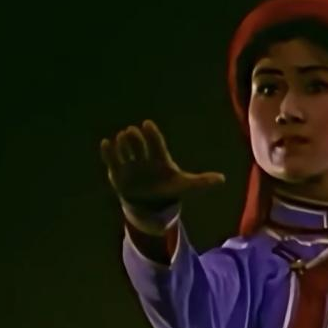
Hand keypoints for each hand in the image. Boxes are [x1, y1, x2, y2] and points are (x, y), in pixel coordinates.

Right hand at [100, 120, 224, 206]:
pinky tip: (105, 143)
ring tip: (121, 137)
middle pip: (139, 145)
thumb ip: (202, 181)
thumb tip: (222, 179)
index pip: (156, 144)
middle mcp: (144, 158)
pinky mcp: (118, 172)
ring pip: (126, 151)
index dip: (152, 135)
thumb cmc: (168, 188)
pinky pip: (112, 160)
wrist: (151, 203)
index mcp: (160, 157)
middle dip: (136, 139)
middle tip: (132, 131)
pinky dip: (108, 152)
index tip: (147, 124)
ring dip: (123, 145)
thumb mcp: (185, 185)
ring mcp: (130, 164)